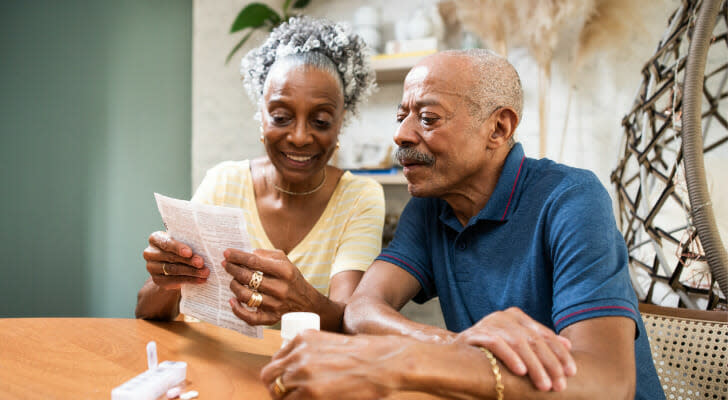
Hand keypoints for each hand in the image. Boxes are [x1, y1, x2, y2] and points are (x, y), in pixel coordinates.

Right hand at [143, 231, 208, 289]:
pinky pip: (174, 281)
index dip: (178, 248)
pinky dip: (189, 280)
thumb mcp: (182, 243)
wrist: (172, 266)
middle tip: (201, 263)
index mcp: (155, 238)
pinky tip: (200, 280)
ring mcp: (152, 267)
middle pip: (171, 257)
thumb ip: (188, 243)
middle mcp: (150, 253)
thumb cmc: (180, 249)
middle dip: (188, 261)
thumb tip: (204, 247)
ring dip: (191, 272)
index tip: (189, 252)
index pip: (166, 243)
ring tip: (204, 272)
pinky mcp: (157, 280)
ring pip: (173, 270)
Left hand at [223, 248, 319, 325]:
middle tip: (226, 265)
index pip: (255, 261)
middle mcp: (280, 288)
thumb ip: (266, 254)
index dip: (238, 257)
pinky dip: (237, 310)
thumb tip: (246, 254)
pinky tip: (232, 301)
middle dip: (232, 269)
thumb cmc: (292, 278)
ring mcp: (276, 305)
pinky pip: (250, 317)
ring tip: (233, 281)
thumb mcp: (285, 261)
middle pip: (247, 278)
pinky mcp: (272, 318)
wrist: (307, 302)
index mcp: (284, 271)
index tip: (226, 253)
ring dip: (234, 286)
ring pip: (245, 296)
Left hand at [261, 330, 405, 399]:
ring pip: (276, 391)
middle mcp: (298, 352)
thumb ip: (313, 352)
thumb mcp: (332, 343)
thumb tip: (301, 371)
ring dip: (285, 398)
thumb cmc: (366, 354)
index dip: (279, 373)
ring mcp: (302, 372)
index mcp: (303, 337)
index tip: (286, 382)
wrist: (383, 361)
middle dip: (274, 387)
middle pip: (269, 375)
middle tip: (286, 396)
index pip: (276, 358)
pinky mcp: (310, 392)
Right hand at [454, 307, 576, 391]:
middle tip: (559, 385)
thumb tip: (568, 345)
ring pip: (519, 343)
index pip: (545, 335)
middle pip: (534, 340)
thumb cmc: (491, 352)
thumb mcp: (518, 346)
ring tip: (544, 384)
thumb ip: (540, 343)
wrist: (455, 354)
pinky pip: (496, 344)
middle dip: (550, 364)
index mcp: (517, 316)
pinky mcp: (475, 333)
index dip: (560, 354)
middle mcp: (504, 316)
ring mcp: (489, 322)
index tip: (571, 372)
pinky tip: (521, 371)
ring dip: (534, 366)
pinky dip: (510, 357)